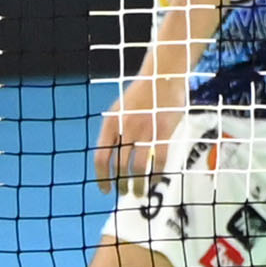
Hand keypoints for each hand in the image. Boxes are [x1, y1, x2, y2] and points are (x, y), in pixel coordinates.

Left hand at [93, 70, 182, 191]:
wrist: (163, 74)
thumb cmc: (141, 94)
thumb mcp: (119, 109)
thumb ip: (114, 132)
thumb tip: (109, 159)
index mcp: (111, 123)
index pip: (101, 158)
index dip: (102, 178)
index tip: (105, 190)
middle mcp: (125, 128)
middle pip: (119, 166)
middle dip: (121, 184)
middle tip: (125, 192)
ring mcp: (145, 129)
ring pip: (137, 167)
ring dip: (137, 184)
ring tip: (139, 192)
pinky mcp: (163, 131)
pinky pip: (159, 160)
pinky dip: (156, 174)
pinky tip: (156, 180)